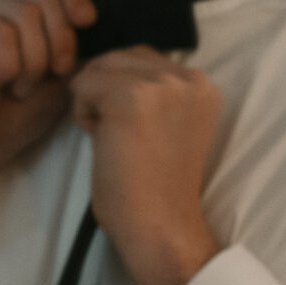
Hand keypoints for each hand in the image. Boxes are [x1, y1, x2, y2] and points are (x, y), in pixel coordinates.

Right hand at [0, 0, 95, 234]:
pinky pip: (0, 34)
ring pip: (24, 16)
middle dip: (59, 39)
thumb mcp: (59, 76)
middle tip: (51, 76)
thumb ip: (72, 44)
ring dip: (32, 62)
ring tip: (16, 88)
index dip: (74, 0)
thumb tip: (92, 14)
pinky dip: (7, 68)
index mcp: (17, 12)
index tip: (88, 24)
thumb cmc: (15, 116)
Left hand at [71, 48, 223, 284]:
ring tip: (114, 138)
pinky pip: (81, 85)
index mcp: (203, 84)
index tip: (138, 132)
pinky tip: (103, 142)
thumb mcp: (168, 125)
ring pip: (99, 68)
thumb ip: (154, 92)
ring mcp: (161, 84)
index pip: (143, 59)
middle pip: (119, 57)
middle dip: (107, 92)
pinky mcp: (130, 96)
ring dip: (94, 101)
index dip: (124, 91)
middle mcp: (189, 77)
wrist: (160, 226)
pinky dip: (82, 115)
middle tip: (122, 137)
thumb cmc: (155, 187)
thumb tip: (106, 65)